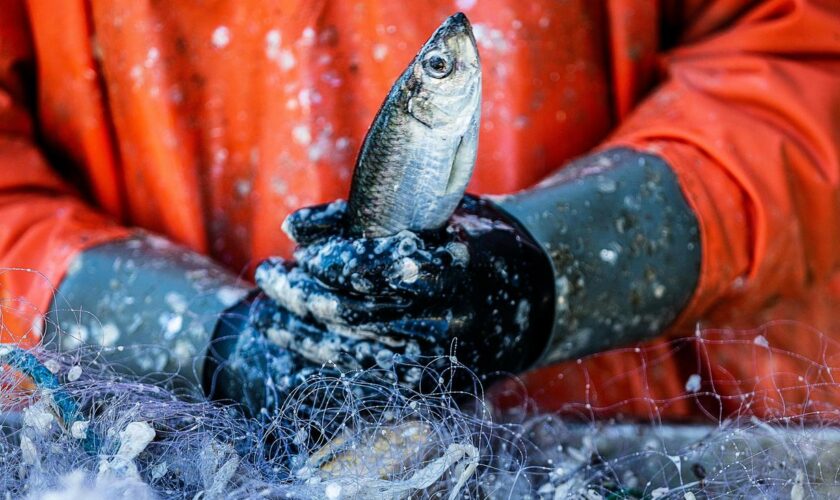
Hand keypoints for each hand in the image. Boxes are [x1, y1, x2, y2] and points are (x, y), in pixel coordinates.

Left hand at [255, 195, 555, 379]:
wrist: (538, 301)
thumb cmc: (476, 244)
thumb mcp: (436, 215)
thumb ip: (367, 218)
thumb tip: (292, 226)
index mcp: (459, 268)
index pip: (382, 269)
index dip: (335, 262)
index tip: (303, 253)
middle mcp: (452, 320)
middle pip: (359, 314)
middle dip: (302, 295)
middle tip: (269, 275)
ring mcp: (445, 361)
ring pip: (356, 354)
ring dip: (303, 334)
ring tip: (269, 313)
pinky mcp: (438, 388)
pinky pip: (369, 381)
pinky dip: (328, 363)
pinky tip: (299, 345)